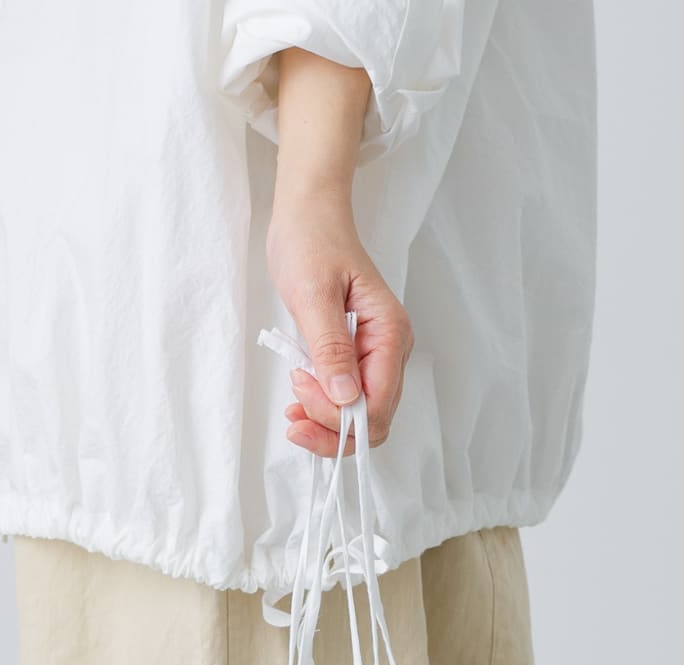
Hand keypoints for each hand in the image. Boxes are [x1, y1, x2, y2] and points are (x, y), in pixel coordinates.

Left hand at [266, 191, 413, 458]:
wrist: (310, 216)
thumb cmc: (312, 242)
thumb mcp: (314, 294)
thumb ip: (330, 347)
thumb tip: (343, 396)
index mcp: (389, 333)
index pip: (376, 406)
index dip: (338, 417)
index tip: (301, 390)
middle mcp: (391, 350)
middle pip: (373, 420)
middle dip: (332, 430)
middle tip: (293, 415)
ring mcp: (377, 355)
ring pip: (361, 416)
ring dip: (327, 425)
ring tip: (292, 410)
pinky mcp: (359, 356)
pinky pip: (349, 399)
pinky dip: (325, 410)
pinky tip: (300, 401)